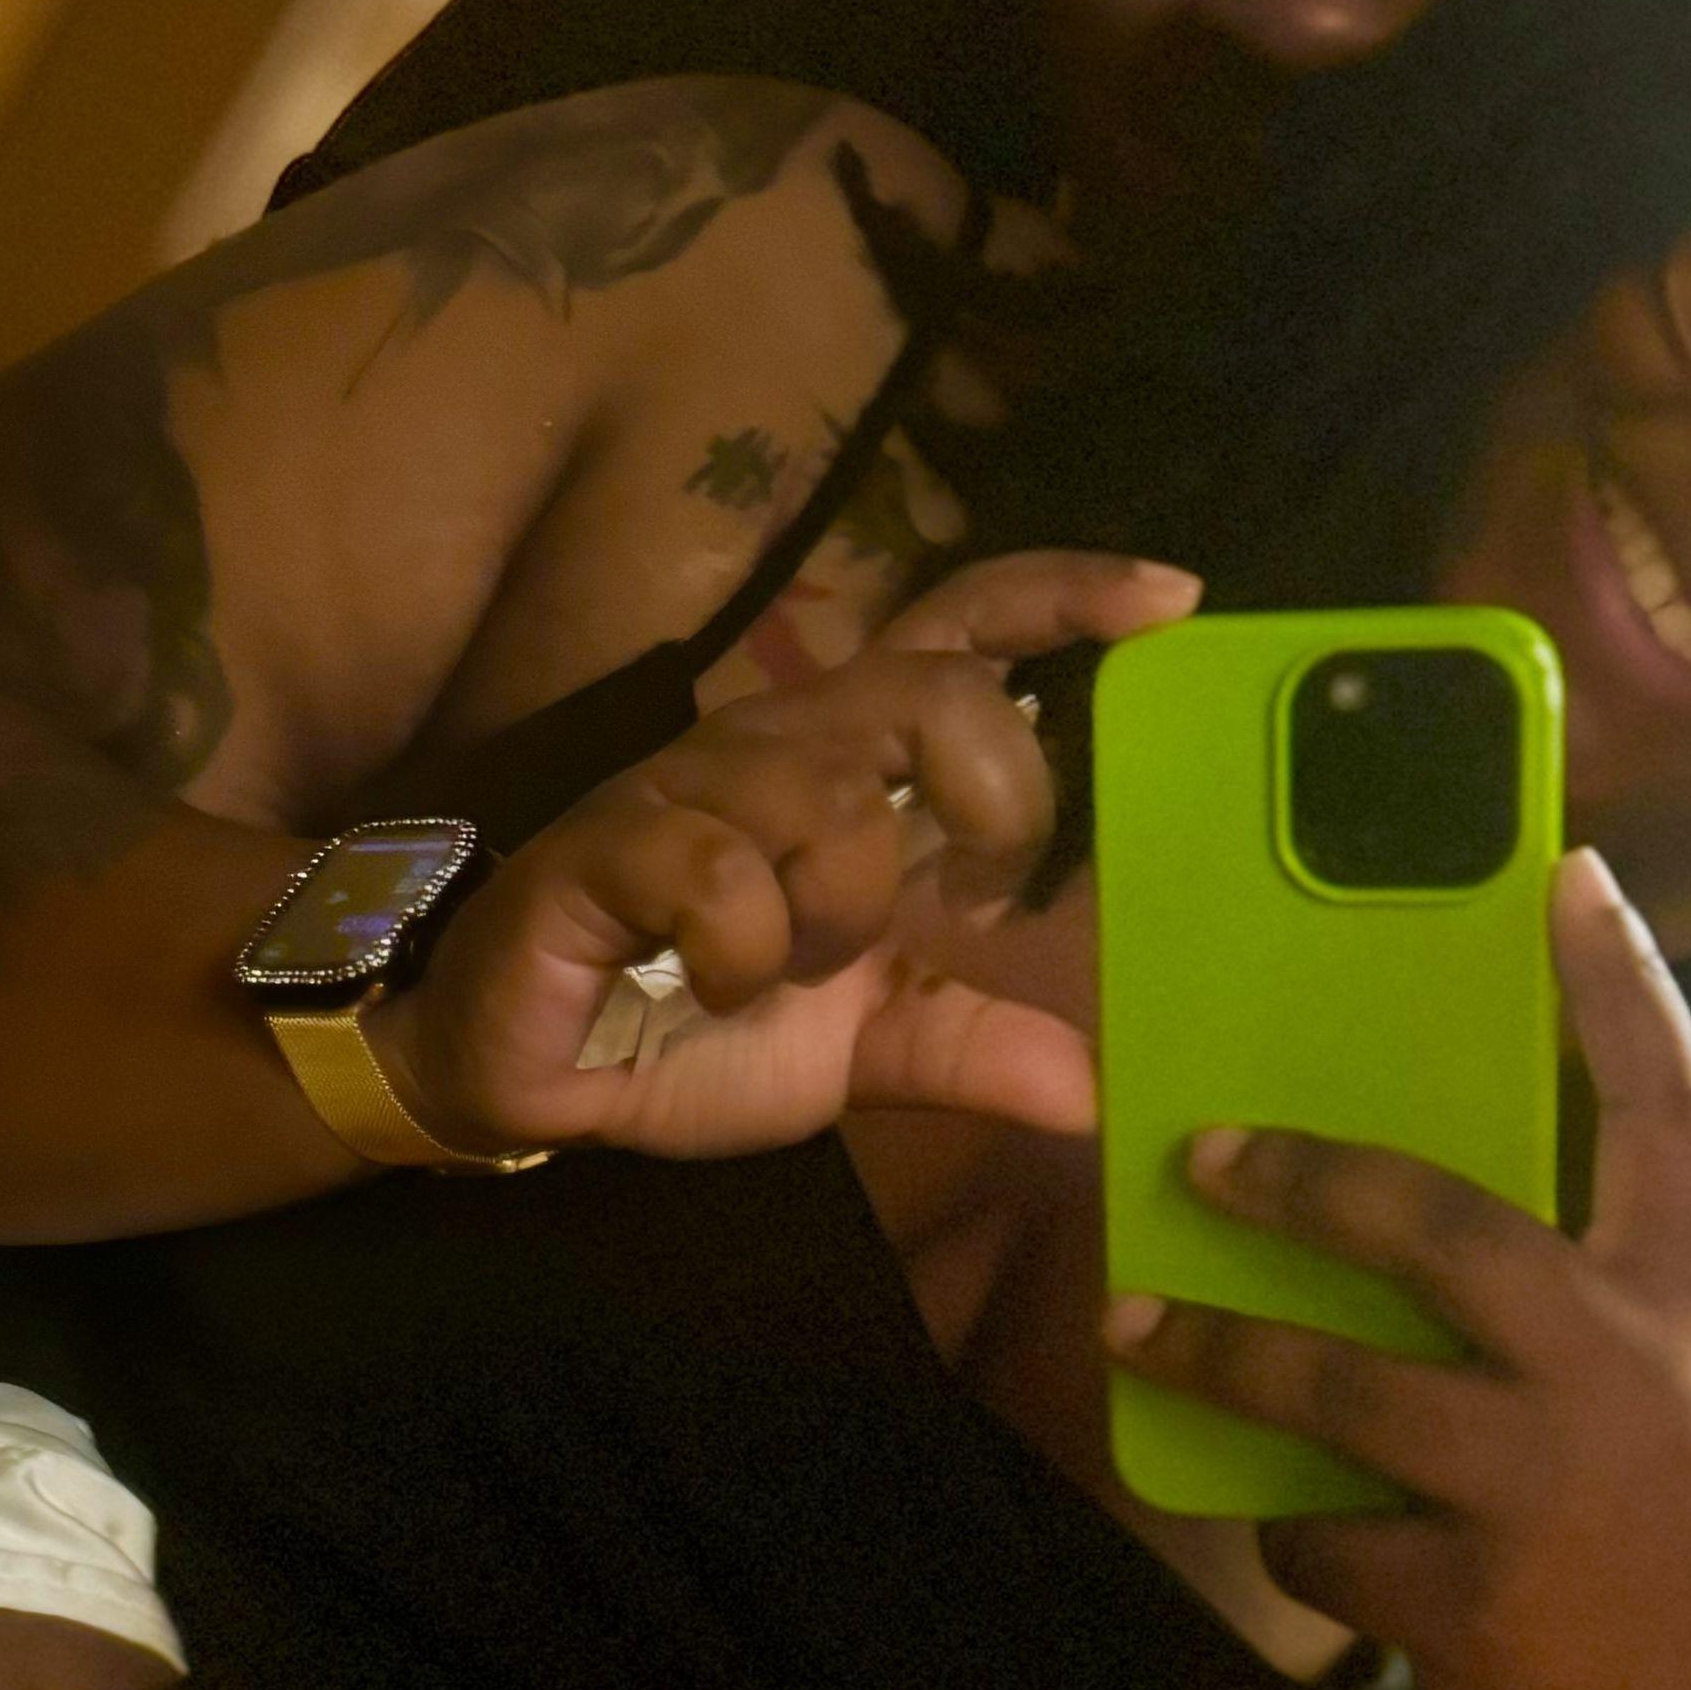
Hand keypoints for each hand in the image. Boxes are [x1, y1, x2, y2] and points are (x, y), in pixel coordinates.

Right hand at [381, 549, 1198, 1162]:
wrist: (522, 1069)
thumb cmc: (687, 1024)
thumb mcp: (858, 1054)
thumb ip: (965, 1049)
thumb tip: (1086, 1091)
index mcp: (855, 774)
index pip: (961, 634)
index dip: (1062, 598)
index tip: (1168, 599)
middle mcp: (783, 751)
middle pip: (932, 692)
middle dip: (986, 798)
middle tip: (959, 898)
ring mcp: (694, 789)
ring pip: (834, 800)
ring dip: (837, 915)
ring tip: (786, 973)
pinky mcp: (613, 847)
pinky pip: (722, 875)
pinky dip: (742, 954)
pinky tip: (712, 986)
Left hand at [1095, 849, 1690, 1689]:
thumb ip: (1610, 1302)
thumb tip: (1438, 1210)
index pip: (1672, 1112)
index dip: (1621, 987)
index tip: (1564, 872)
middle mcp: (1634, 1371)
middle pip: (1439, 1225)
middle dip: (1303, 1178)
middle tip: (1200, 1153)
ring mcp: (1553, 1486)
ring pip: (1339, 1388)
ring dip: (1224, 1354)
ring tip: (1143, 1329)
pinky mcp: (1475, 1600)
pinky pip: (1328, 1540)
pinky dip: (1304, 1538)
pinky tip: (1314, 1543)